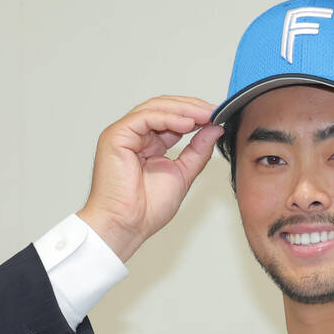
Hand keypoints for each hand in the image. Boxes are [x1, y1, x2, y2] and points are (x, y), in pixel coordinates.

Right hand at [77, 96, 222, 261]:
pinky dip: (168, 117)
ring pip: (155, 108)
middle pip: (164, 107)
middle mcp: (135, 136)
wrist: (127, 225)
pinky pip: (144, 117)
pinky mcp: (116, 136)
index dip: (196, 114)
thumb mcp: (183, 173)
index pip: (172, 118)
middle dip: (191, 107)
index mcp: (148, 144)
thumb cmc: (146, 209)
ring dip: (183, 109)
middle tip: (215, 111)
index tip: (218, 116)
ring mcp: (123, 134)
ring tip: (206, 115)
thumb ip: (198, 150)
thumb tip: (215, 129)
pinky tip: (188, 123)